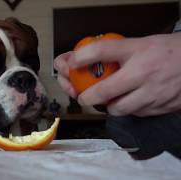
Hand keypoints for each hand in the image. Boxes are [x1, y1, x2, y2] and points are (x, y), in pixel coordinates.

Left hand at [54, 33, 180, 115]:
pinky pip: (136, 113)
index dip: (80, 57)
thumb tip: (90, 59)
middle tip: (82, 97)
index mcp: (137, 49)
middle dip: (87, 97)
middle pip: (104, 91)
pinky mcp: (160, 107)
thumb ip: (119, 52)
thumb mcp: (143, 42)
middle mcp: (143, 72)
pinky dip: (129, 109)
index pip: (101, 50)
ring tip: (108, 100)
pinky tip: (129, 101)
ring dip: (108, 106)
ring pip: (119, 108)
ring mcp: (152, 92)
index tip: (69, 63)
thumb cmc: (170, 50)